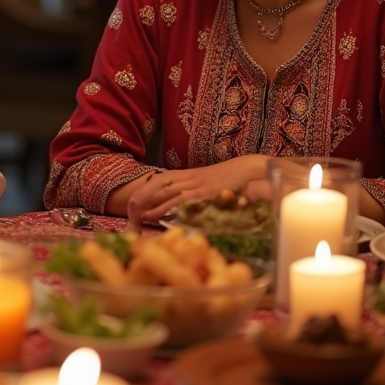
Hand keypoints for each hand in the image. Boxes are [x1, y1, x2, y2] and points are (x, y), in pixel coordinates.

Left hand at [122, 155, 270, 231]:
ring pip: (166, 190)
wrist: (255, 169)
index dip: (147, 189)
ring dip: (148, 201)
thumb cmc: (237, 179)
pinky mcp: (207, 193)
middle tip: (129, 209)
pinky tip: (155, 215)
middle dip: (142, 194)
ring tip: (135, 214)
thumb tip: (183, 208)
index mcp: (191, 175)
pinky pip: (183, 199)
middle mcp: (192, 178)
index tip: (136, 202)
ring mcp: (199, 184)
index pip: (162, 179)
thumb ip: (199, 195)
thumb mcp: (214, 186)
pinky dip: (167, 207)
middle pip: (159, 183)